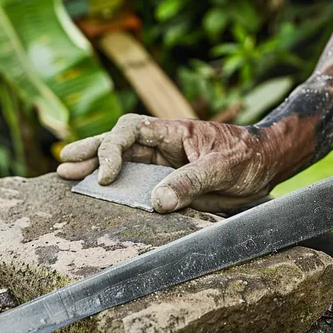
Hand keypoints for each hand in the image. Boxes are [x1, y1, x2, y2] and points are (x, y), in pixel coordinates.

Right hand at [57, 114, 282, 212]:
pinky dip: (116, 185)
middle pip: (118, 143)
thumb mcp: (224, 167)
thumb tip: (157, 201)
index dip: (112, 150)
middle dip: (90, 151)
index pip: (131, 131)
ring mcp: (164, 162)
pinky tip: (95, 189)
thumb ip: (192, 181)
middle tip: (64, 164)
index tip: (106, 176)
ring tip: (65, 173)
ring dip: (95, 166)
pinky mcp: (168, 180)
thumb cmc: (249, 157)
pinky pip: (138, 182)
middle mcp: (163, 145)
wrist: (268, 163)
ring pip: (123, 162)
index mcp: (173, 132)